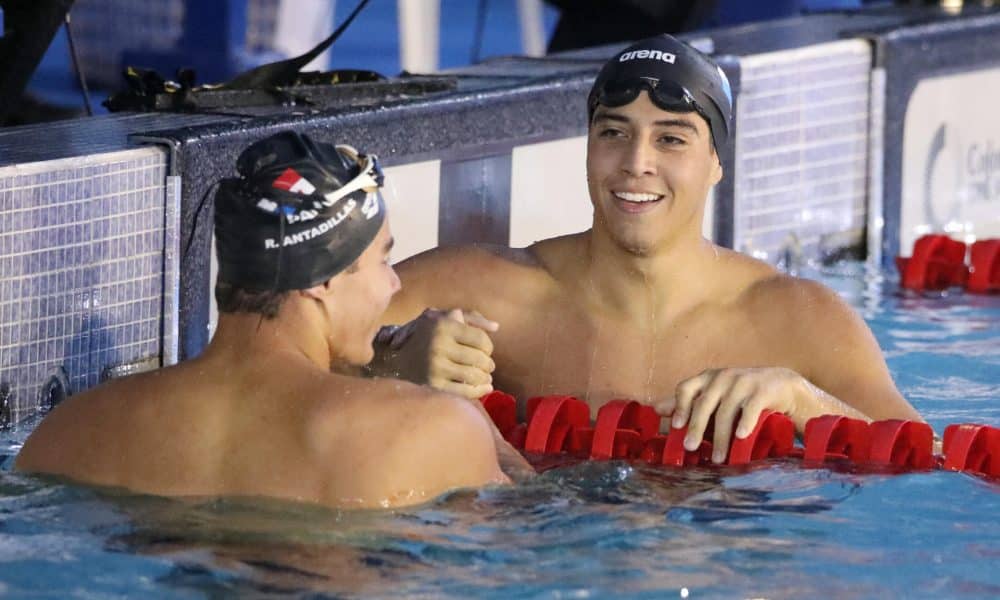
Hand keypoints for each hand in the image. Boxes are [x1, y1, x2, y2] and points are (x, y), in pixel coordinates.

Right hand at [368, 308, 498, 399]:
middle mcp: (439, 344)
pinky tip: (482, 388)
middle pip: (480, 359)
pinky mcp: (432, 385)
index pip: (480, 339)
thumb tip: (496, 326)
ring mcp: (435, 367)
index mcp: (443, 325)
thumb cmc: (425, 337)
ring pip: (474, 376)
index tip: (486, 351)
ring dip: (485, 379)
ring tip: (485, 378)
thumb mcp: (442, 319)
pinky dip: (478, 392)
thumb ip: (471, 319)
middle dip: (488, 365)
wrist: (393, 361)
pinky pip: (465, 391)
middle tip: (488, 368)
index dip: (488, 347)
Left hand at [654, 367, 810, 463]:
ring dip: (721, 438)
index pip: (686, 388)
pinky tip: (741, 437)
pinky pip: (750, 408)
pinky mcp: (763, 390)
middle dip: (696, 427)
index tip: (676, 426)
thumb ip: (688, 403)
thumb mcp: (714, 396)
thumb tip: (656, 409)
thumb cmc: (742, 395)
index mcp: (708, 378)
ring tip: (719, 458)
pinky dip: (745, 423)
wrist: (783, 386)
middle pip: (704, 404)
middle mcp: (723, 377)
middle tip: (690, 447)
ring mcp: (744, 381)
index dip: (679, 406)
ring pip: (726, 412)